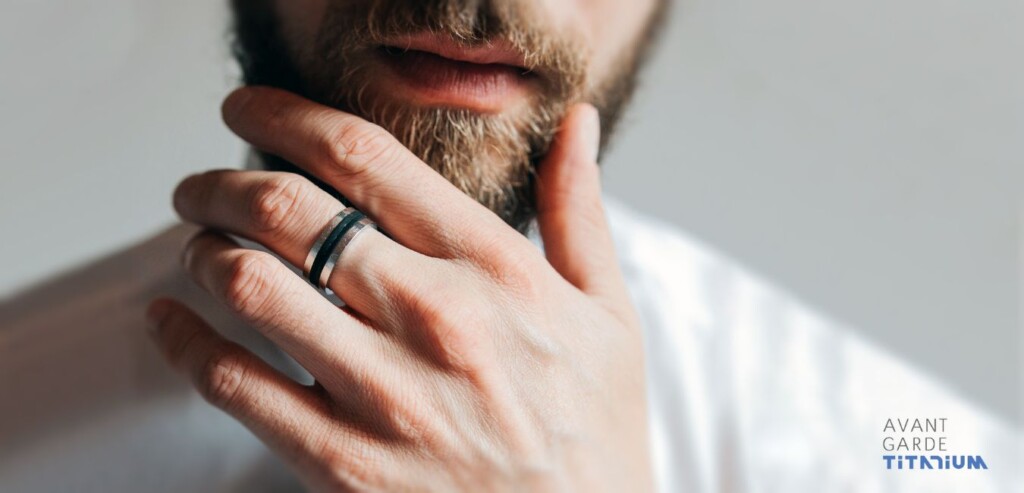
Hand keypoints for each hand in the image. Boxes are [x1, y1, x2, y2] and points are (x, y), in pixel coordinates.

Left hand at [148, 87, 652, 491]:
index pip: (367, 160)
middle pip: (290, 211)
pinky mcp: (344, 465)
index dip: (288, 118)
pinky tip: (173, 322)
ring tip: (198, 247)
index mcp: (496, 269)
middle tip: (203, 187)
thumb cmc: (594, 436)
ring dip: (204, 252)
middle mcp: (437, 319)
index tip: (251, 109)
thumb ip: (579, 213)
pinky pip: (236, 386)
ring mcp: (387, 394)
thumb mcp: (609, 316)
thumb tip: (576, 125)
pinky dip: (185, 343)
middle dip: (225, 184)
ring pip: (251, 287)